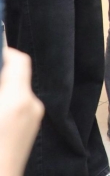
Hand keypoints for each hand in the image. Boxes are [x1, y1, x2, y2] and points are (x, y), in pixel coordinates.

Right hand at [0, 48, 43, 175]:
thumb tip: (0, 75)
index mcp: (18, 99)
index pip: (19, 61)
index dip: (4, 52)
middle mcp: (32, 105)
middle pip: (17, 76)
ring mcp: (34, 119)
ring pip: (17, 92)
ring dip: (2, 89)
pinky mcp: (30, 130)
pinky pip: (19, 107)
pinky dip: (6, 103)